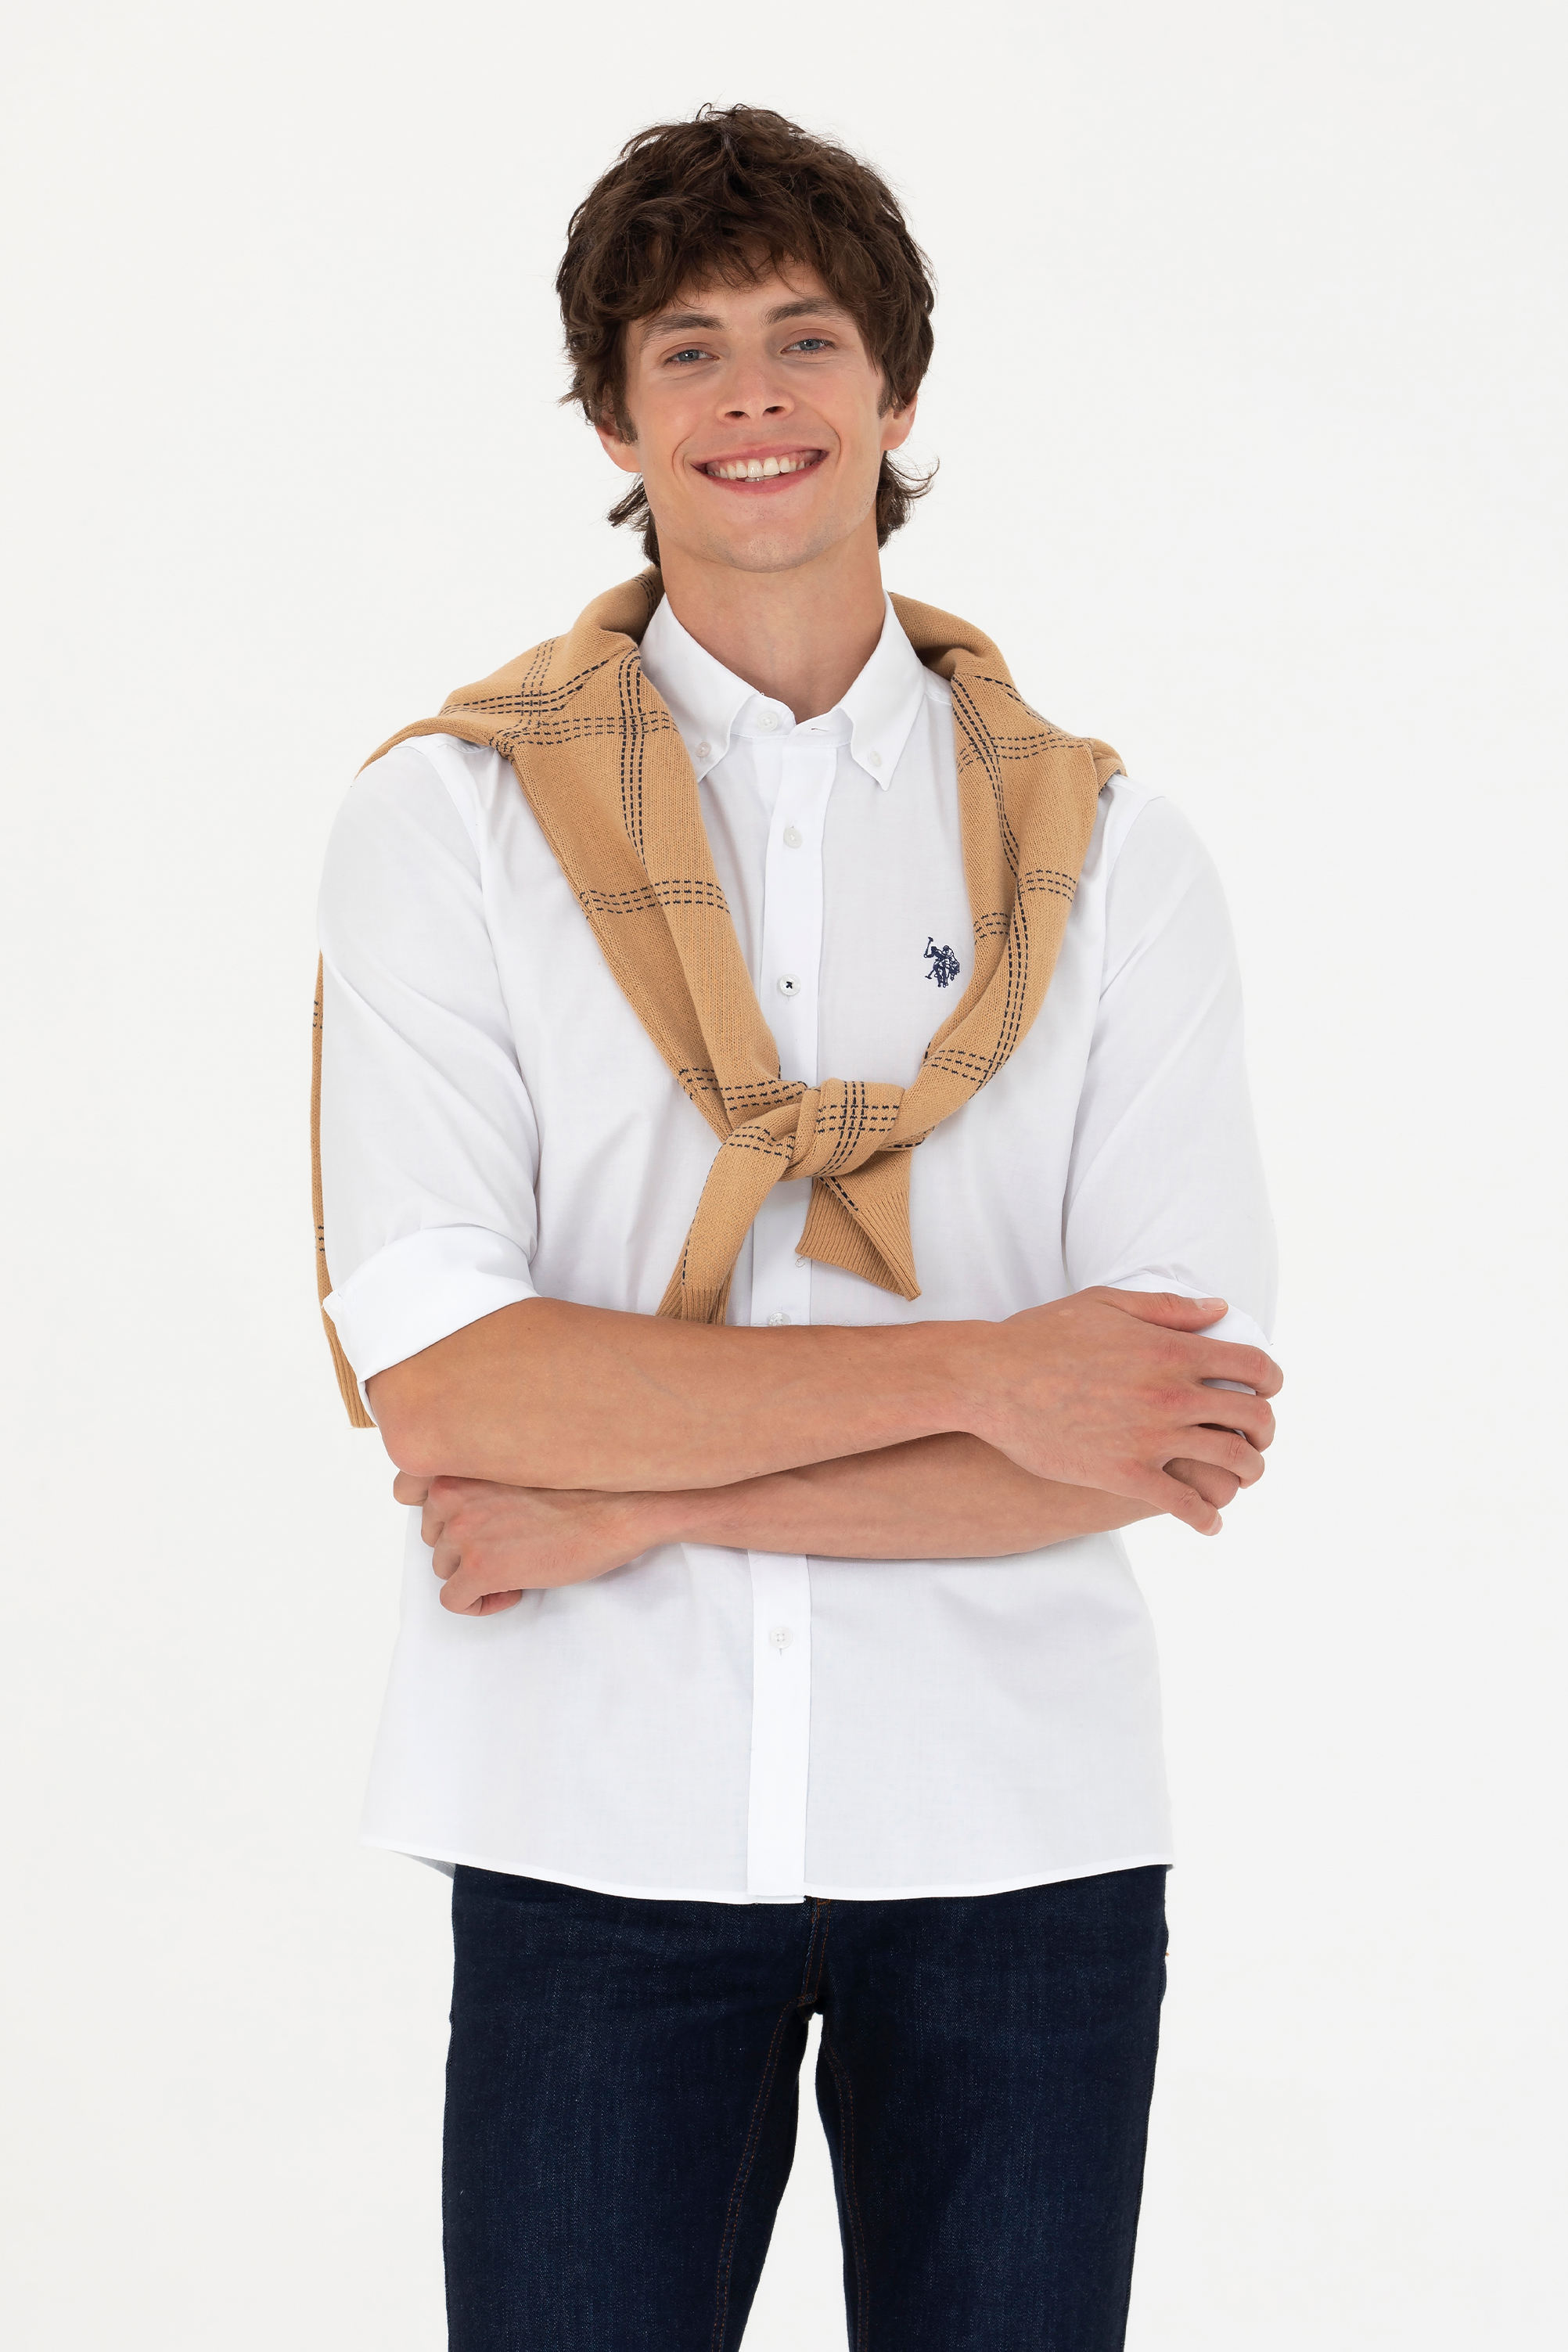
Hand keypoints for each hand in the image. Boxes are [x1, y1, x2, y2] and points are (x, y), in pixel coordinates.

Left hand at [390, 1471, 666, 1615]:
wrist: (623, 1507)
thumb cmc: (586, 1484)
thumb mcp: (523, 1460)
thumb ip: (484, 1474)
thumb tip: (471, 1504)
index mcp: (462, 1460)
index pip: (407, 1486)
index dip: (434, 1511)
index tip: (460, 1521)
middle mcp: (453, 1491)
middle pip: (432, 1533)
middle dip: (464, 1544)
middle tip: (506, 1546)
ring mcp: (464, 1530)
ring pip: (443, 1567)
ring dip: (474, 1573)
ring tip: (516, 1566)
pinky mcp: (479, 1568)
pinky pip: (455, 1600)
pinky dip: (479, 1603)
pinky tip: (513, 1590)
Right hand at [969, 1290, 1280, 1534]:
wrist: (990, 1382)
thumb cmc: (1041, 1337)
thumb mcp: (1106, 1305)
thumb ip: (1169, 1309)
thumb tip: (1218, 1310)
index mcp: (1173, 1350)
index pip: (1254, 1366)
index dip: (1271, 1380)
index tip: (1267, 1390)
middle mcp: (1174, 1394)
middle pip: (1253, 1417)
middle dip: (1265, 1429)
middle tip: (1258, 1437)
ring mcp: (1152, 1437)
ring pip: (1231, 1462)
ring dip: (1248, 1471)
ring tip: (1242, 1476)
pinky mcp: (1126, 1475)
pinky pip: (1185, 1504)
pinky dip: (1206, 1518)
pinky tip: (1209, 1523)